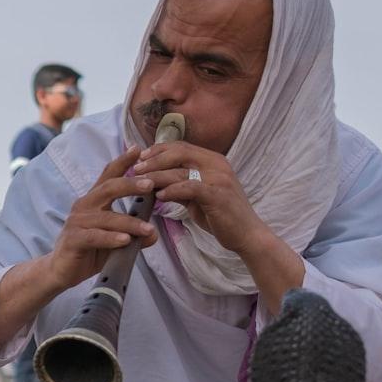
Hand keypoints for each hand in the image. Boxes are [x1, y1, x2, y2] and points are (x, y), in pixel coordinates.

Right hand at [42, 148, 159, 291]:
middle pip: (109, 188)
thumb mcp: (114, 239)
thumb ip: (132, 234)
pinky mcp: (73, 239)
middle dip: (131, 184)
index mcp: (94, 200)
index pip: (108, 176)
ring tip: (148, 229)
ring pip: (107, 217)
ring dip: (129, 223)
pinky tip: (125, 241)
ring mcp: (77, 222)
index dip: (122, 161)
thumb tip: (152, 234)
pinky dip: (111, 238)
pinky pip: (95, 236)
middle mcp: (84, 206)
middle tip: (150, 184)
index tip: (138, 149)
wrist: (61, 271)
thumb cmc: (88, 251)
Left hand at [133, 142, 266, 255]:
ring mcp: (218, 178)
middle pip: (179, 152)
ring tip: (140, 182)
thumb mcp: (197, 197)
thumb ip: (180, 186)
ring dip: (157, 175)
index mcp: (212, 160)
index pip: (181, 146)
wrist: (246, 234)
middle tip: (135, 169)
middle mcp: (216, 164)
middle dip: (154, 159)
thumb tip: (156, 183)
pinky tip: (159, 196)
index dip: (158, 150)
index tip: (140, 158)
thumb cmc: (220, 215)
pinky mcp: (217, 195)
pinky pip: (190, 187)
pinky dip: (172, 190)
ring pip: (181, 170)